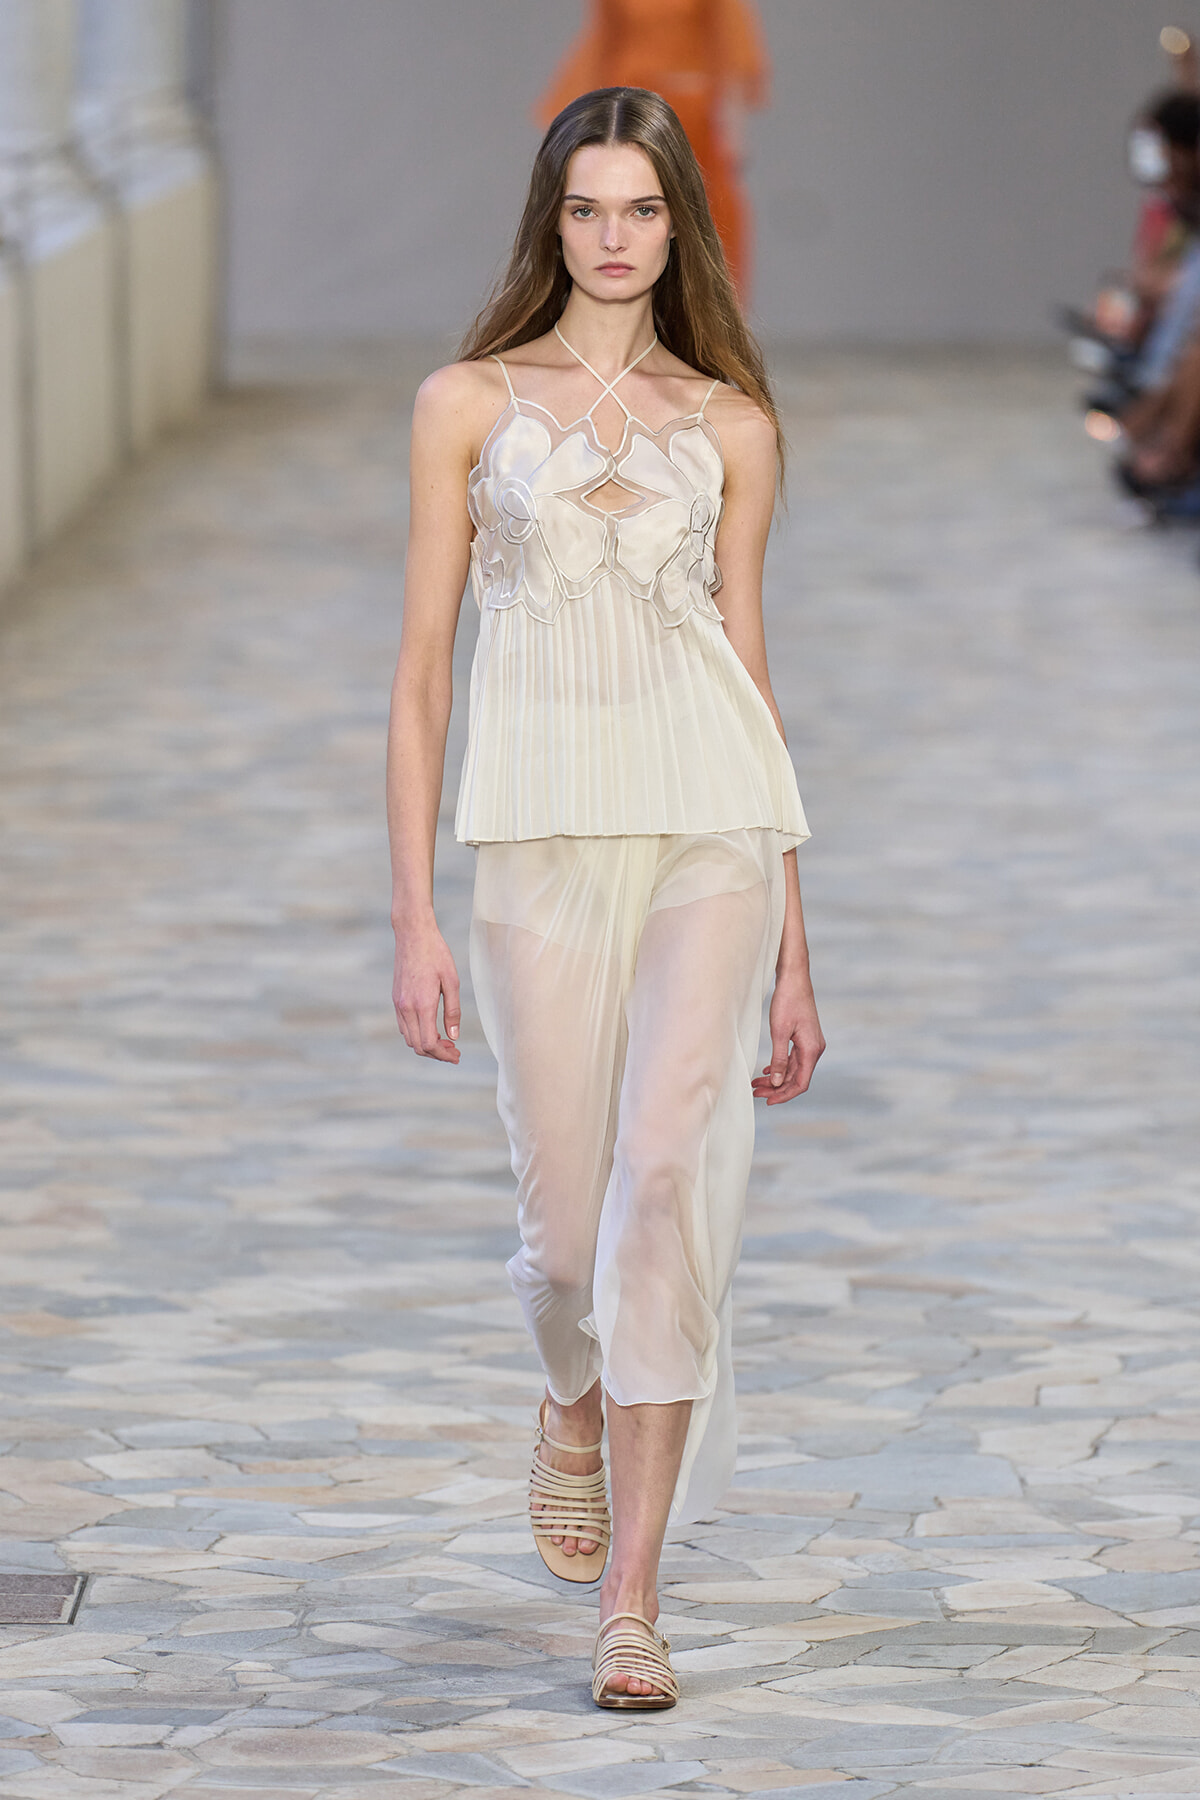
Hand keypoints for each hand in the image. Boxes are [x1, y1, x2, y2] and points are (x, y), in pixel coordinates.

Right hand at [392, 919, 460, 1062]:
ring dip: (426, 1044)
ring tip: (444, 1041)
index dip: (443, 1055)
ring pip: (409, 1038)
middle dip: (436, 1053)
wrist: (412, 934)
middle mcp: (406, 1007)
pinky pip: (403, 1026)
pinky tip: (431, 1027)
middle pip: (417, 1045)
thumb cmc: (436, 954)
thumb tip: (454, 1036)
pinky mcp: (395, 998)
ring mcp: (398, 1004)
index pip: (429, 1043)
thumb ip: (453, 1011)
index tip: (457, 1055)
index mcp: (422, 1005)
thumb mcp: (452, 981)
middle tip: (454, 1051)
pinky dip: (417, 1033)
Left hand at [751, 967, 823, 1103]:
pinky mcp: (805, 1038)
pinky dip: (781, 1066)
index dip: (784, 1095)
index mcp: (812, 1050)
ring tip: (757, 1083)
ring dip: (777, 1078)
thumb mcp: (779, 1032)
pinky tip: (767, 1070)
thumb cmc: (787, 1001)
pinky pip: (794, 1059)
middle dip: (777, 1087)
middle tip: (755, 1091)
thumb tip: (777, 1082)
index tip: (767, 1101)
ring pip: (794, 1069)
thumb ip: (779, 1059)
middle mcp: (815, 1049)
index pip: (801, 1083)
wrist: (794, 978)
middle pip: (796, 1078)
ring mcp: (811, 1044)